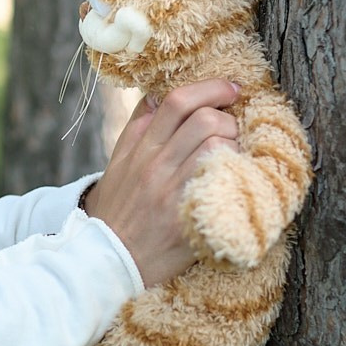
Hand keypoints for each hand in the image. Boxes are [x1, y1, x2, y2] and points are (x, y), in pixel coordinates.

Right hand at [82, 80, 239, 286]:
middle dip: (228, 120)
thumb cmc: (119, 208)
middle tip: (233, 132)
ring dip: (235, 147)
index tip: (232, 88)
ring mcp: (173, 191)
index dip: (211, 88)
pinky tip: (237, 178)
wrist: (108, 257)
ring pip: (218, 147)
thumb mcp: (118, 162)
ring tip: (234, 157)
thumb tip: (158, 94)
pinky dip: (236, 174)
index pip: (176, 102)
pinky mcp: (189, 217)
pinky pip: (222, 182)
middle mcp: (157, 165)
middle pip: (205, 120)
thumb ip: (138, 127)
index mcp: (140, 148)